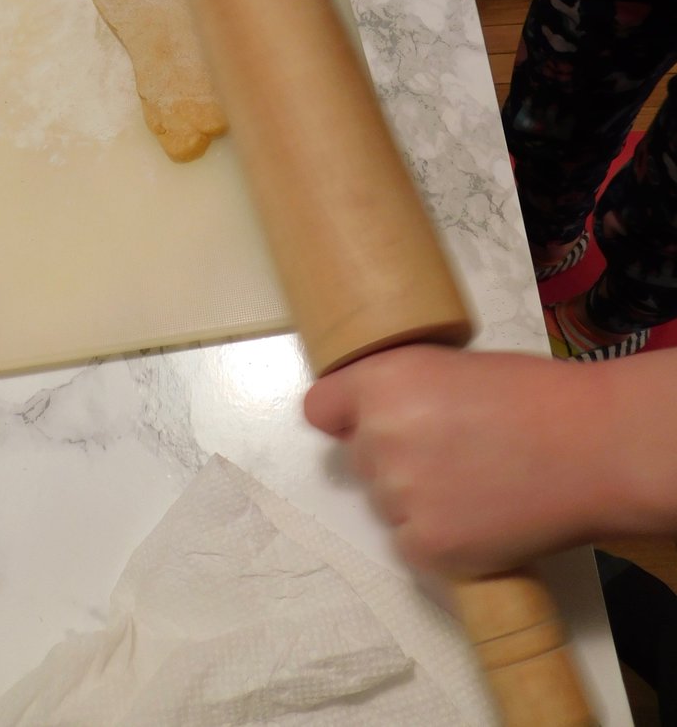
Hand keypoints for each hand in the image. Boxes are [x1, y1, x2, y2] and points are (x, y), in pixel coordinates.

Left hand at [303, 345, 614, 576]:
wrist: (590, 447)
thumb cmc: (534, 397)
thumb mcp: (450, 364)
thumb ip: (402, 389)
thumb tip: (374, 413)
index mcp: (381, 382)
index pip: (320, 408)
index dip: (344, 416)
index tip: (361, 423)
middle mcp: (378, 437)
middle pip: (362, 461)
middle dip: (395, 459)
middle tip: (453, 452)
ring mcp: (398, 497)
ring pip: (387, 505)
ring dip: (419, 500)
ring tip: (478, 482)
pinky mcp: (426, 547)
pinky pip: (412, 546)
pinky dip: (441, 539)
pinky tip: (482, 515)